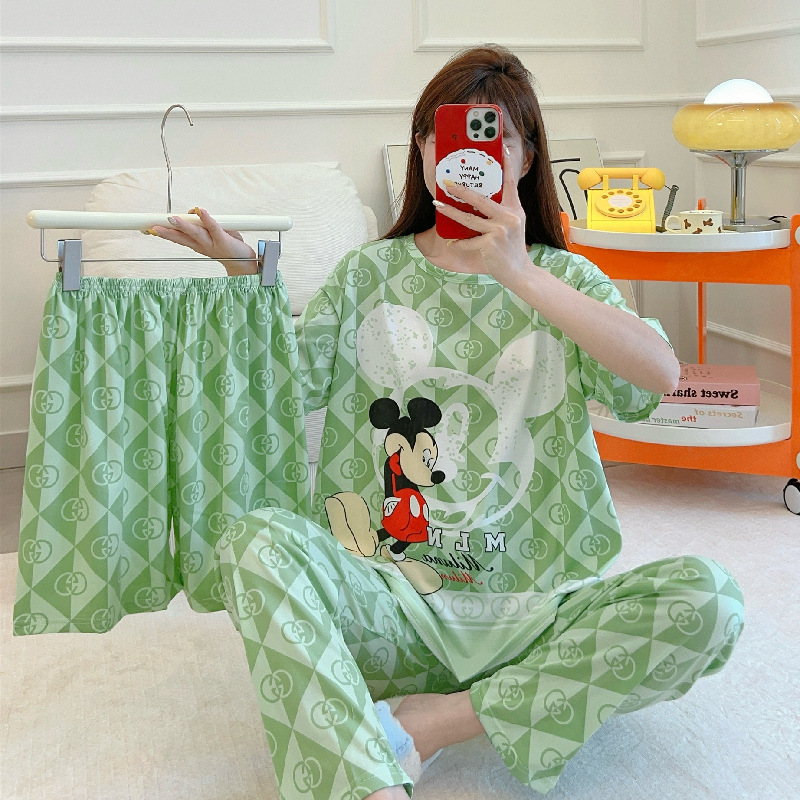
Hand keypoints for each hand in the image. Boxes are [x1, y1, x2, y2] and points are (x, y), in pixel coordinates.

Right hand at [149, 207, 256, 273]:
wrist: (246, 265)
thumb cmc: (229, 249)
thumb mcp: (213, 236)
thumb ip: (204, 225)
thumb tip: (195, 212)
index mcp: (198, 245)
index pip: (178, 237)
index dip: (164, 233)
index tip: (149, 229)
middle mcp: (202, 245)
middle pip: (182, 237)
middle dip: (166, 231)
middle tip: (152, 227)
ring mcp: (212, 244)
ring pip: (195, 233)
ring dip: (183, 226)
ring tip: (172, 219)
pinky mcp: (224, 240)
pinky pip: (214, 228)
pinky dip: (207, 219)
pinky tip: (201, 211)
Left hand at [433, 150, 531, 287]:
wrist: (519, 272)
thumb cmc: (512, 248)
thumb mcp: (513, 225)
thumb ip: (501, 212)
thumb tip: (479, 199)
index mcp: (515, 209)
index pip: (510, 183)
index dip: (506, 166)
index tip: (502, 150)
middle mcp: (509, 217)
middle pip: (480, 199)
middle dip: (461, 190)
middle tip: (447, 182)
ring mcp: (499, 231)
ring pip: (469, 219)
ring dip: (450, 212)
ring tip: (438, 204)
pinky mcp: (490, 244)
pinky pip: (468, 241)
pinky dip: (459, 243)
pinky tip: (451, 242)